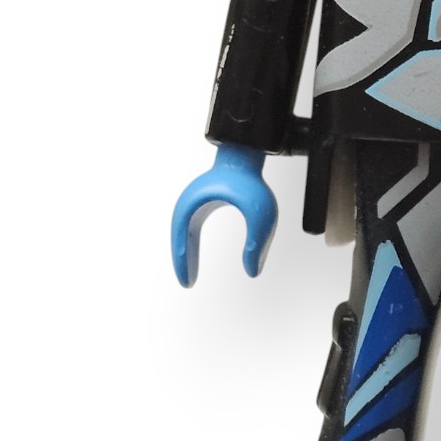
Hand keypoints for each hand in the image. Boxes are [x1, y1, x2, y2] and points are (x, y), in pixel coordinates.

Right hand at [170, 143, 277, 286]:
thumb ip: (258, 244)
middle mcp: (190, 204)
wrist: (245, 156)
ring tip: (189, 274)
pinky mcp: (202, 202)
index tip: (188, 282)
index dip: (184, 263)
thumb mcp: (260, 216)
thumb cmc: (250, 181)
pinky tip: (194, 257)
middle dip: (182, 262)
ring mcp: (195, 202)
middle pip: (179, 239)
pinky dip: (189, 245)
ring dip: (185, 254)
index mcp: (196, 206)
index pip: (182, 241)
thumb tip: (252, 271)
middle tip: (187, 283)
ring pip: (182, 235)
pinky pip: (190, 229)